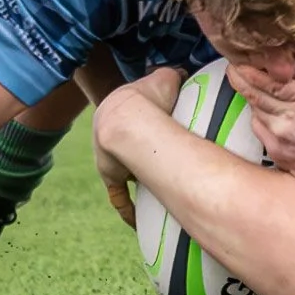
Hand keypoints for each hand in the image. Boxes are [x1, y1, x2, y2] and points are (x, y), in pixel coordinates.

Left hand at [92, 68, 182, 226]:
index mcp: (120, 109)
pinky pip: (118, 196)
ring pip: (122, 172)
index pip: (131, 118)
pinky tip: (138, 220)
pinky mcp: (110, 175)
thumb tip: (185, 74)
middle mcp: (110, 135)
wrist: (128, 119)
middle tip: (160, 164)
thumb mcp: (166, 77)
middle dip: (138, 154)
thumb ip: (174, 75)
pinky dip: (128, 208)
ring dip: (135, 180)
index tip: (157, 132)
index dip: (144, 124)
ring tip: (156, 191)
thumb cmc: (148, 96)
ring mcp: (109, 157)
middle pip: (126, 146)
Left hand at [228, 65, 294, 186]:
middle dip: (242, 84)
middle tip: (233, 73)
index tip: (235, 65)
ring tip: (257, 98)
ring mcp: (280, 140)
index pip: (265, 82)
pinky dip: (263, 126)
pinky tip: (270, 122)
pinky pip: (262, 137)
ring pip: (256, 117)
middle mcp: (286, 118)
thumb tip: (276, 82)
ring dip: (255, 106)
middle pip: (254, 98)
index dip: (246, 73)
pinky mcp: (279, 157)